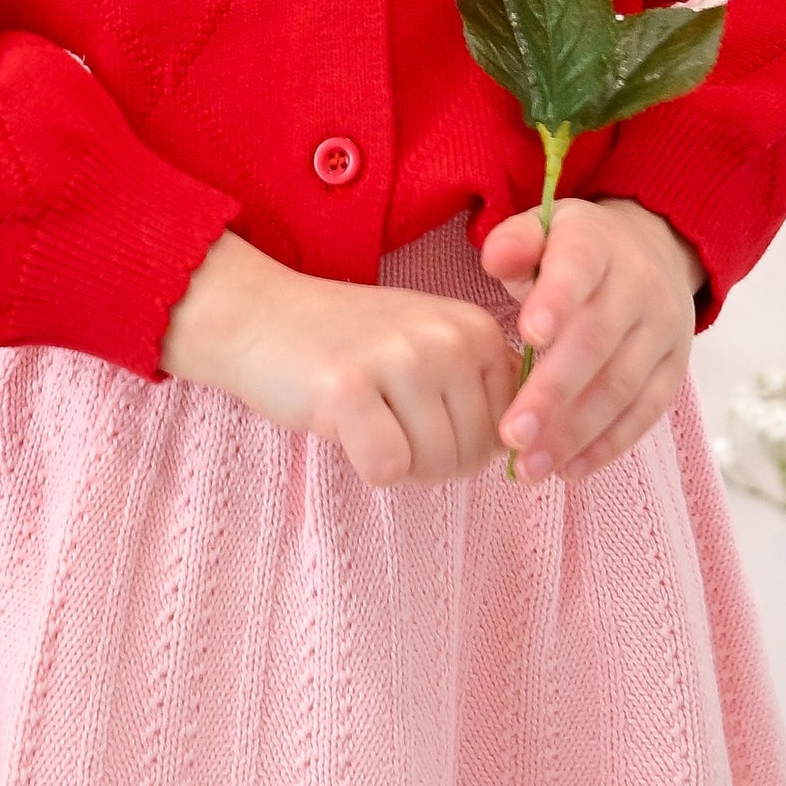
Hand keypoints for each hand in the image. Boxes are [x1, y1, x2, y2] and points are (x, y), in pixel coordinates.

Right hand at [160, 230, 519, 487]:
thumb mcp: (431, 348)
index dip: (465, 442)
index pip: (510, 431)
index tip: (422, 412)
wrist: (261, 316)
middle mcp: (449, 337)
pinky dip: (364, 464)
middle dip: (431, 459)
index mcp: (478, 328)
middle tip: (385, 417)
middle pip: (474, 455)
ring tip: (365, 417)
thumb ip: (482, 391)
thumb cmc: (352, 346)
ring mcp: (400, 358)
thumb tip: (524, 457)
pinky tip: (342, 424)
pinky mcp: (350, 387)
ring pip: (434, 466)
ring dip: (397, 462)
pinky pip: (386, 469)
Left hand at [477, 197, 702, 485]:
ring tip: (529, 466)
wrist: (654, 250)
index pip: (578, 269)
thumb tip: (495, 260)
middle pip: (596, 342)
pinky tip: (570, 469)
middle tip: (511, 434)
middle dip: (552, 393)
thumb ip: (514, 243)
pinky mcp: (673, 369)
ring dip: (574, 433)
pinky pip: (645, 413)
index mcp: (597, 245)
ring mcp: (663, 330)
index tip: (526, 337)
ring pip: (621, 387)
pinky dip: (608, 445)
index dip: (555, 301)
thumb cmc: (575, 251)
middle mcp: (639, 286)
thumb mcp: (543, 229)